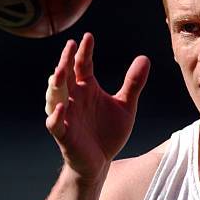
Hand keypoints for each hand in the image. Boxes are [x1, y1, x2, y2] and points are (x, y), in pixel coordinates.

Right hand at [45, 33, 149, 178]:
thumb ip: (133, 83)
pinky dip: (56, 116)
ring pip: (54, 97)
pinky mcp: (65, 135)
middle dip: (65, 61)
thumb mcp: (125, 106)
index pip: (82, 65)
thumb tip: (144, 58)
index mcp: (86, 88)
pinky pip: (55, 124)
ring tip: (59, 72)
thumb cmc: (108, 132)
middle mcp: (74, 98)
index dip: (84, 51)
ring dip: (55, 85)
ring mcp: (67, 116)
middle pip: (65, 75)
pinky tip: (61, 107)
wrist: (101, 162)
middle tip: (70, 46)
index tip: (88, 36)